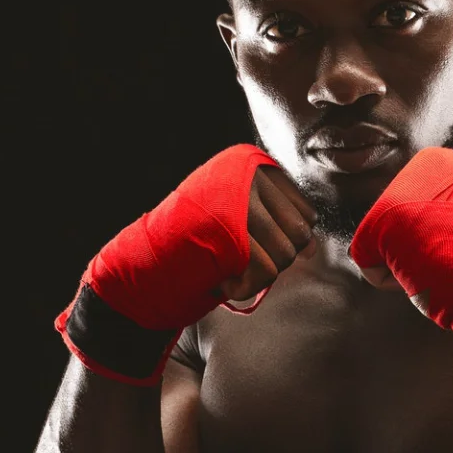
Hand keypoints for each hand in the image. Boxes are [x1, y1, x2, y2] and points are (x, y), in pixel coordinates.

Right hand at [56, 144, 315, 384]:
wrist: (138, 269)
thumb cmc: (191, 248)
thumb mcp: (238, 224)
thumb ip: (277, 226)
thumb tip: (313, 246)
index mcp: (248, 163)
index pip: (306, 213)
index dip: (284, 243)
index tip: (247, 246)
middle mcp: (245, 173)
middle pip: (300, 234)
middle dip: (274, 261)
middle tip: (236, 262)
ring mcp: (236, 199)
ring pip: (285, 254)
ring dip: (258, 277)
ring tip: (225, 269)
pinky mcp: (228, 230)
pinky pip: (265, 272)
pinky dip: (246, 289)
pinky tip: (221, 282)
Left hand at [348, 147, 452, 397]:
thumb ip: (433, 217)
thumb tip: (406, 230)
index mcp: (446, 162)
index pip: (410, 216)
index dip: (432, 244)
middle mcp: (421, 165)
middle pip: (392, 231)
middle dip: (414, 256)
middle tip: (449, 258)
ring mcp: (400, 191)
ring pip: (380, 247)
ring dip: (406, 268)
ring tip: (440, 263)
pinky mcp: (380, 222)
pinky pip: (367, 266)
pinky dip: (391, 283)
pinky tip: (424, 272)